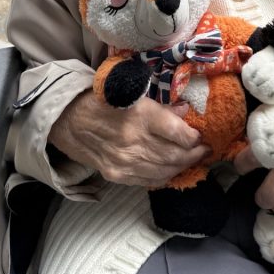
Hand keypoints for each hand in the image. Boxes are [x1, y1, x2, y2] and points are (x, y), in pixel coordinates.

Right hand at [49, 89, 209, 185]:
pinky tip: (172, 170)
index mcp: (139, 115)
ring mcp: (124, 161)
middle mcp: (133, 140)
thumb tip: (185, 111)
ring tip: (193, 160)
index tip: (200, 136)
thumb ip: (160, 105)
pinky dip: (165, 177)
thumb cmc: (102, 100)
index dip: (194, 138)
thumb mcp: (132, 93)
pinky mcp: (117, 174)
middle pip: (174, 155)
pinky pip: (149, 180)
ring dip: (183, 167)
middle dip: (194, 154)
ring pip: (164, 170)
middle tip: (205, 150)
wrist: (68, 120)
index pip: (177, 133)